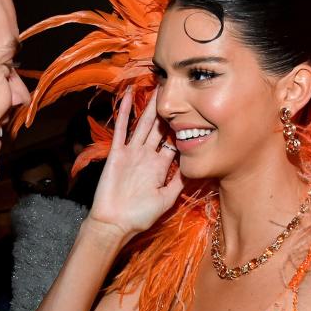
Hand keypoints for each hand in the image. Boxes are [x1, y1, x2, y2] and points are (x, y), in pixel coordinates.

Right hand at [88, 90, 182, 238]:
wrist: (114, 223)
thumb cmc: (139, 216)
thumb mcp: (166, 198)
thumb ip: (179, 182)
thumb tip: (197, 166)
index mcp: (160, 166)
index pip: (174, 141)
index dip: (183, 127)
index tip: (194, 110)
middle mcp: (146, 155)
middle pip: (160, 128)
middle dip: (168, 110)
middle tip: (176, 89)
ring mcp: (131, 153)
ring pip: (143, 124)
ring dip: (149, 106)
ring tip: (157, 86)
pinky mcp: (116, 153)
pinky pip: (121, 129)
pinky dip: (123, 112)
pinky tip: (127, 96)